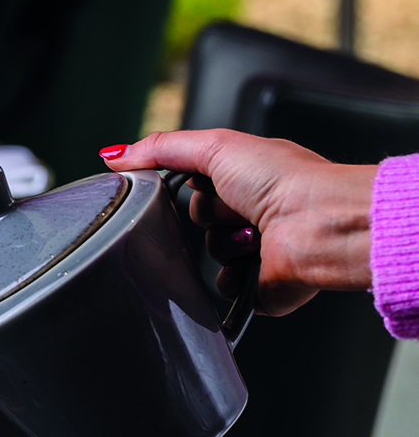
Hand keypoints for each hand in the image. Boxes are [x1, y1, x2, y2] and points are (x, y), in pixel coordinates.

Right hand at [99, 130, 375, 315]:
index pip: (190, 184)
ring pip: (204, 256)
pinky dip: (233, 279)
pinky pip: (222, 290)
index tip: (192, 182)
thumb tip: (114, 155)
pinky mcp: (260, 286)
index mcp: (245, 178)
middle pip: (193, 220)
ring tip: (252, 235)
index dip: (185, 184)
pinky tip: (254, 262)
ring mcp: (256, 251)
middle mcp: (252, 213)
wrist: (321, 224)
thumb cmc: (286, 179)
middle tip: (235, 207)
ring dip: (223, 245)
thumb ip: (161, 148)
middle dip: (208, 214)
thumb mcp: (215, 146)